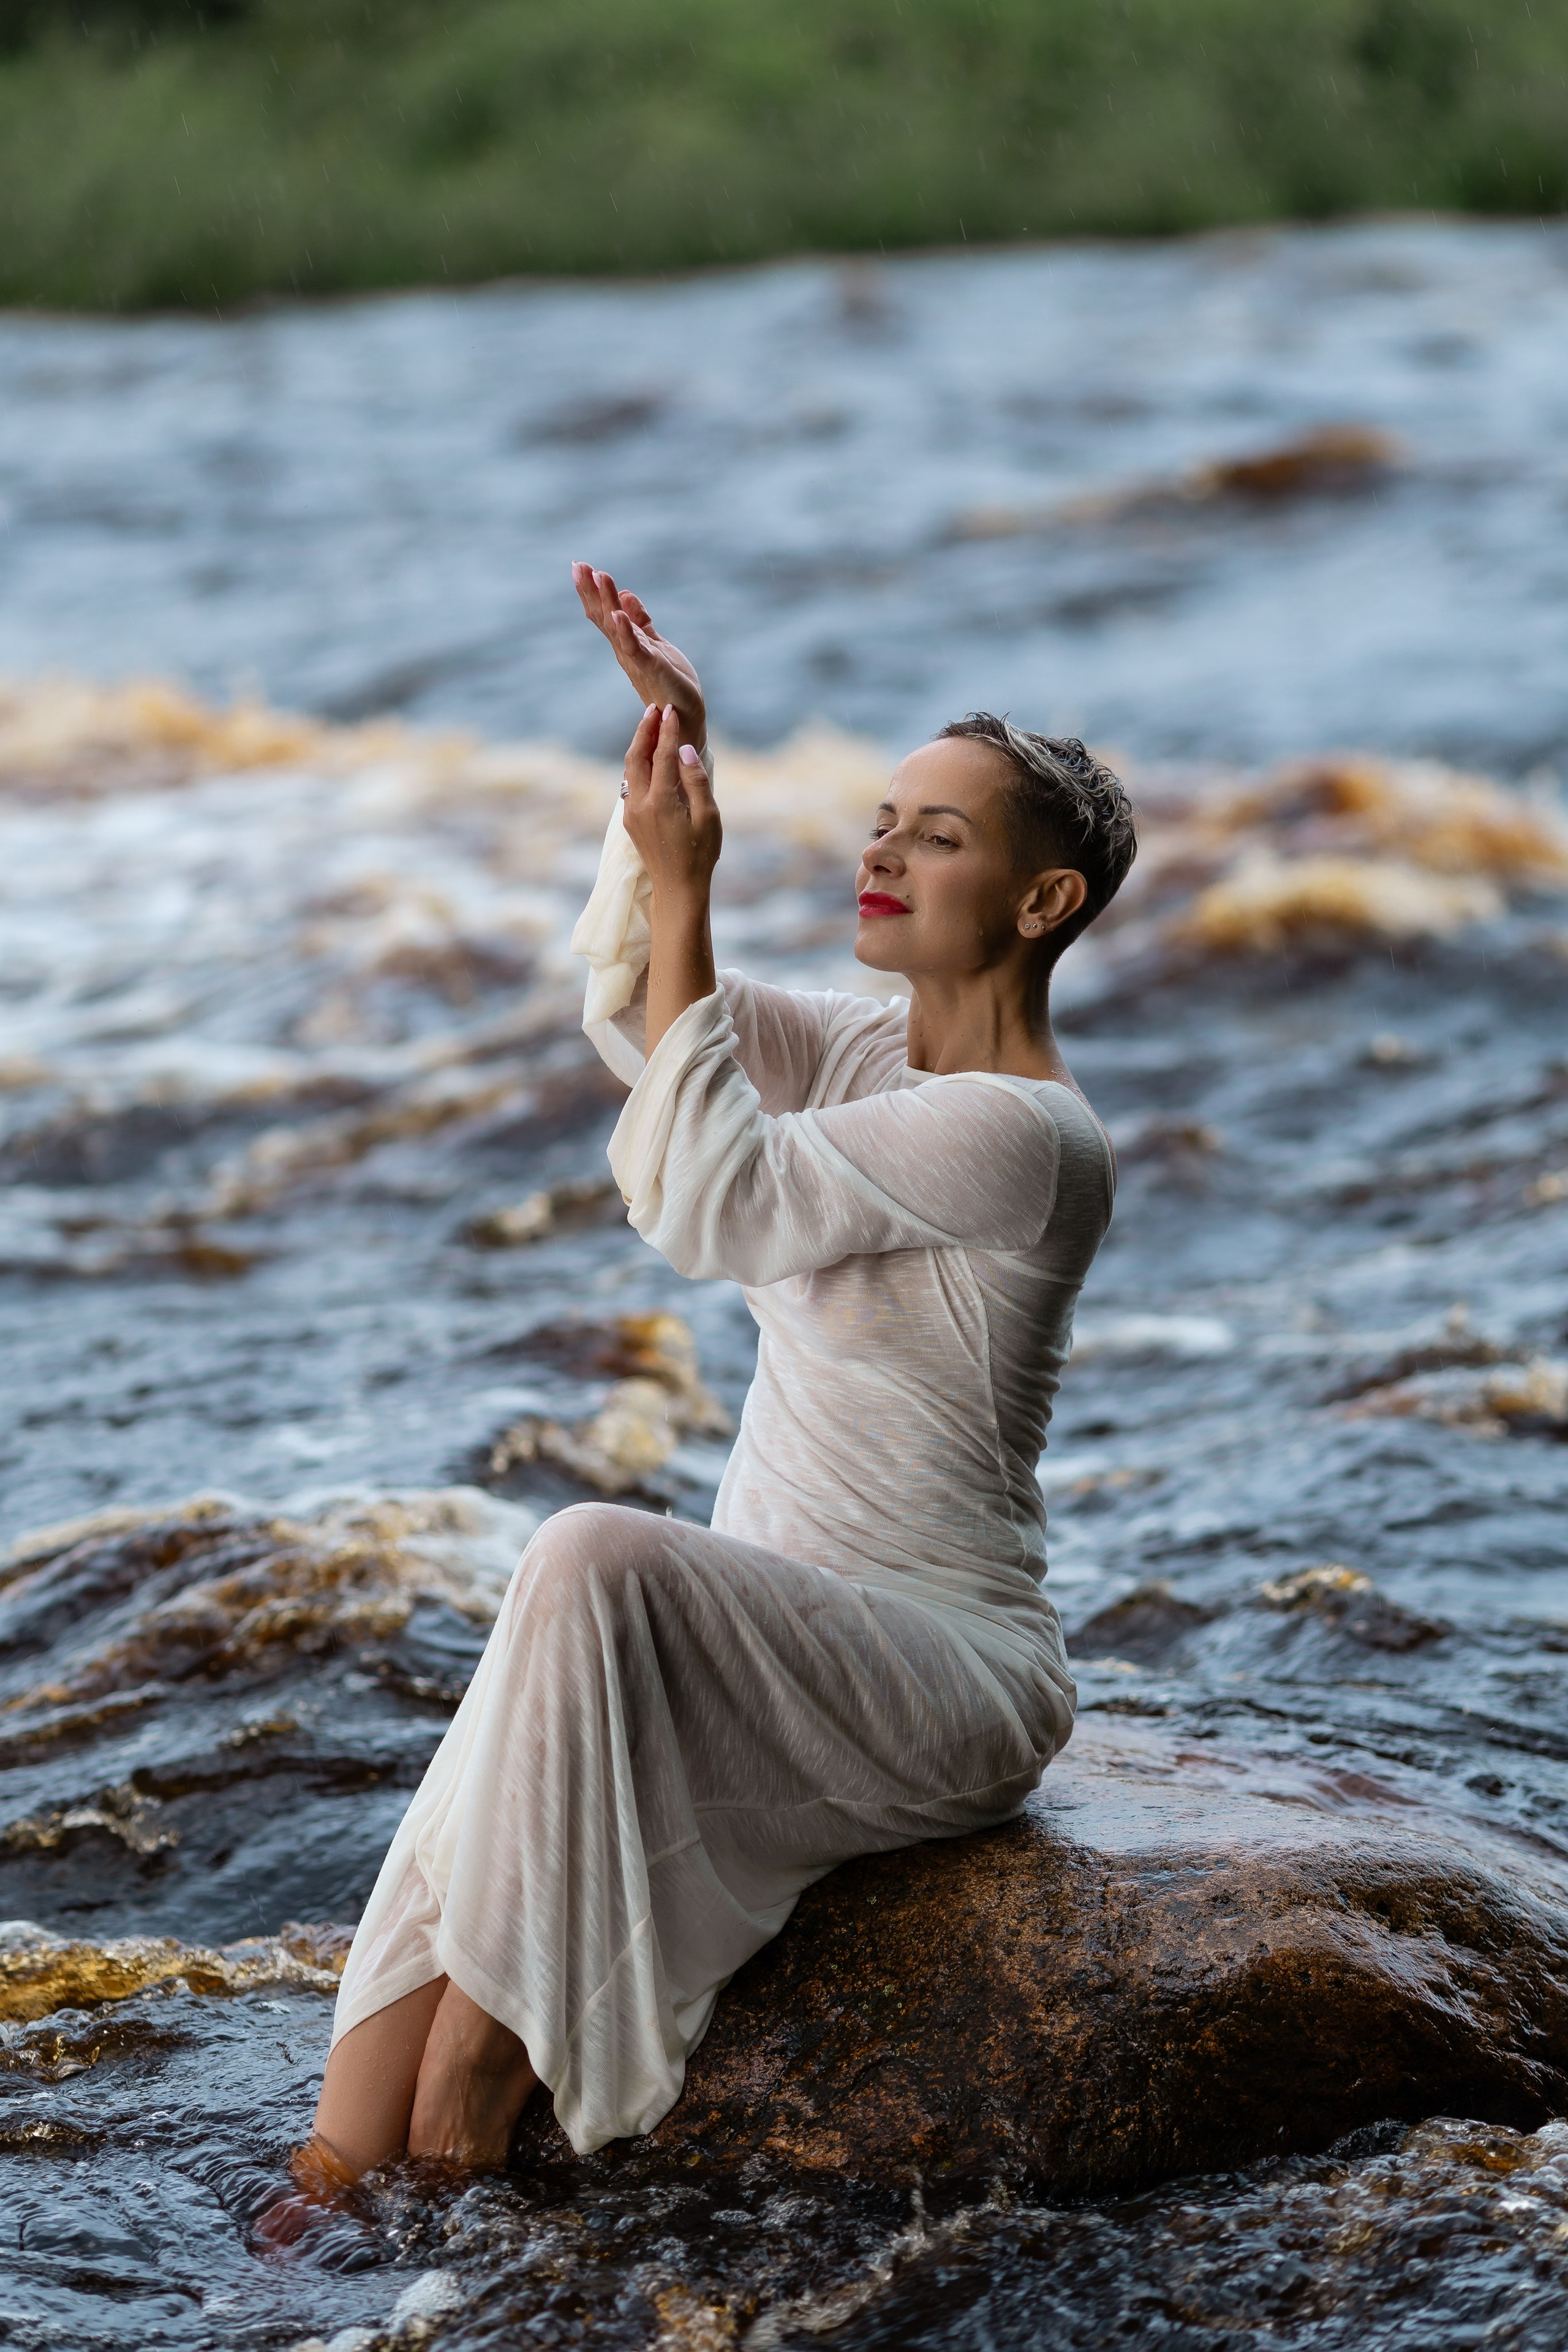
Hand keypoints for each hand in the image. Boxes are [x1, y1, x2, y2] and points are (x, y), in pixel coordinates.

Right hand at [572, 564, 706, 749]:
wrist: (684, 720)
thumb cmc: (671, 686)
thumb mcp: (655, 645)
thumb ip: (641, 622)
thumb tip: (625, 595)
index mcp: (627, 644)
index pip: (606, 614)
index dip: (593, 592)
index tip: (580, 566)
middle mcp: (626, 652)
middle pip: (605, 617)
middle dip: (592, 592)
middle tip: (578, 566)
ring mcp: (637, 660)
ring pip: (616, 628)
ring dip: (606, 603)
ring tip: (597, 576)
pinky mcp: (652, 669)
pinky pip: (635, 648)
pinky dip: (626, 631)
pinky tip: (618, 613)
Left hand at [622, 703, 721, 905]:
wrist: (678, 888)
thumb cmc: (700, 854)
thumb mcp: (708, 816)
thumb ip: (695, 780)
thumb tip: (684, 748)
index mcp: (660, 802)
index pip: (660, 756)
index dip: (666, 731)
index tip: (670, 710)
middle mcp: (639, 805)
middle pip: (635, 757)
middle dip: (644, 730)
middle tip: (653, 708)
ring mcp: (631, 813)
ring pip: (629, 769)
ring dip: (638, 745)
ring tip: (648, 725)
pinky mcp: (630, 820)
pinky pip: (630, 783)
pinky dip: (637, 764)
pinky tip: (646, 756)